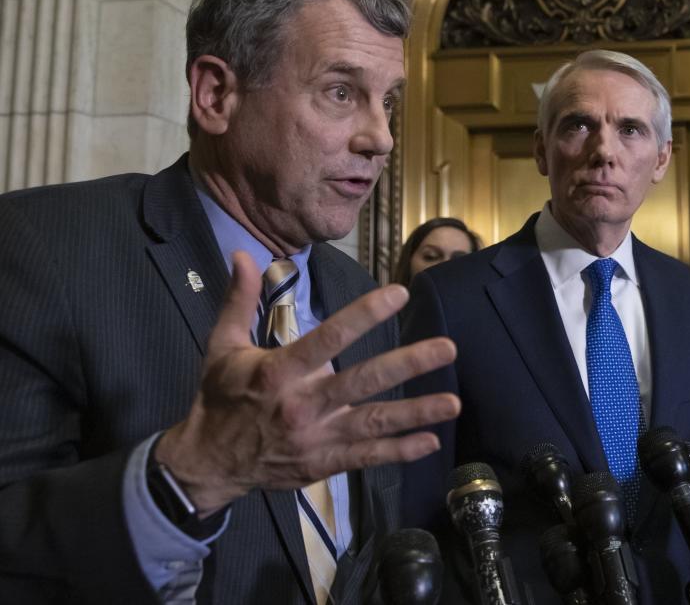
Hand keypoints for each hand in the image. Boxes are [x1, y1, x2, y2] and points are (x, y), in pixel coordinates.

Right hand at [155, 251, 460, 515]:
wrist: (207, 462)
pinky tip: (431, 441)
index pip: (330, 337)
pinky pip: (367, 457)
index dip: (365, 315)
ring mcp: (318, 438)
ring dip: (416, 412)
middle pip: (364, 381)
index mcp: (280, 372)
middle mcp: (304, 404)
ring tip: (453, 403)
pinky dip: (400, 451)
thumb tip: (243, 255)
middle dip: (408, 364)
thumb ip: (239, 300)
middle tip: (448, 348)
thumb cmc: (220, 398)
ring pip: (374, 423)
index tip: (399, 294)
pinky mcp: (323, 464)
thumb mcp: (221, 346)